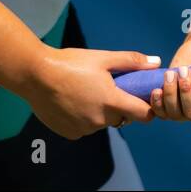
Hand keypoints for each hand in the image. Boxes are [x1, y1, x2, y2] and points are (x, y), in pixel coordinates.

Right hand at [23, 46, 159, 139]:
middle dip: (119, 105)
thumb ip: (131, 61)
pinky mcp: (71, 133)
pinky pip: (85, 127)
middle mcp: (100, 120)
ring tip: (85, 92)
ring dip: (100, 112)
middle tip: (107, 87)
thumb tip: (155, 63)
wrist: (35, 75)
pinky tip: (72, 101)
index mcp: (111, 101)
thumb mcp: (103, 58)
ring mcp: (84, 129)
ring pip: (102, 122)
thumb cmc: (70, 63)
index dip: (146, 107)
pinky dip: (83, 118)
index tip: (141, 98)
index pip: (143, 114)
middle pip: (121, 117)